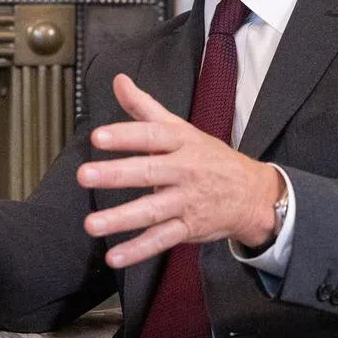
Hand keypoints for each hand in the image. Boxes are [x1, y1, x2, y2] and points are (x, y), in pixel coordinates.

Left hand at [78, 74, 283, 267]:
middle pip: (148, 172)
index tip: (98, 137)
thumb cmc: (210, 158)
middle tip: (85, 175)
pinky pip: (161, 239)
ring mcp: (187, 201)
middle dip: (116, 174)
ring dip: (121, 218)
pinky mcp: (188, 227)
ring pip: (152, 210)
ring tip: (92, 224)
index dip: (126, 135)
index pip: (152, 135)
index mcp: (181, 142)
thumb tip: (119, 81)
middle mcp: (185, 170)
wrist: (252, 193)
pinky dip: (138, 249)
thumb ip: (145, 107)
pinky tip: (115, 255)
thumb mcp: (181, 128)